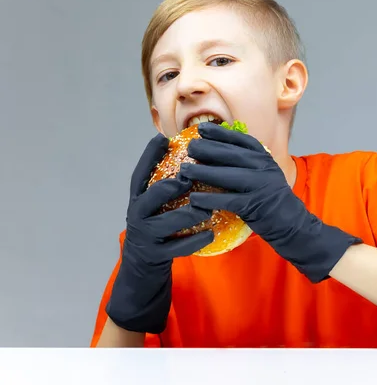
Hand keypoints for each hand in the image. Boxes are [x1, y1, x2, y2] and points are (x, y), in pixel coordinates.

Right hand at [106, 133, 214, 333]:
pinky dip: (194, 241)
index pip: (140, 174)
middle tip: (186, 177)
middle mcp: (138, 215)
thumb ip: (167, 184)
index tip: (162, 138)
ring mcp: (145, 236)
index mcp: (138, 198)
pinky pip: (177, 248)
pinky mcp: (156, 255)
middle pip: (148, 198)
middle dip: (166, 187)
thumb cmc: (157, 226)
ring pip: (164, 224)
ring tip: (205, 207)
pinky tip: (210, 234)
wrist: (143, 266)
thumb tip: (189, 154)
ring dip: (186, 214)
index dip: (149, 156)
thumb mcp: (156, 204)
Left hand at [179, 122, 361, 282]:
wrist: (291, 223)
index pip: (242, 140)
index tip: (203, 129)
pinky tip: (195, 198)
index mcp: (265, 158)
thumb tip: (217, 149)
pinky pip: (228, 200)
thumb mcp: (263, 173)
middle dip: (208, 149)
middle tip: (190, 146)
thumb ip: (247, 161)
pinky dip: (210, 198)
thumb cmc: (270, 197)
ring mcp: (260, 187)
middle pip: (232, 155)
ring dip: (204, 171)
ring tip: (185, 169)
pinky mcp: (254, 206)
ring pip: (228, 175)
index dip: (222, 134)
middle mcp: (264, 168)